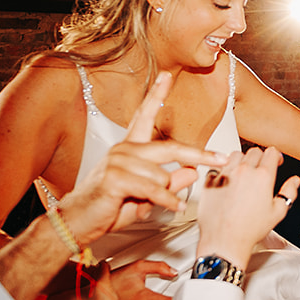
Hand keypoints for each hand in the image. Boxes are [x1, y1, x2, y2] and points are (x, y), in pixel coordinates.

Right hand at [57, 72, 227, 243]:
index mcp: (129, 149)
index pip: (144, 117)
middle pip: (169, 148)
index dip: (156, 96)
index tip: (166, 77)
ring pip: (162, 176)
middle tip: (221, 158)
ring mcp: (118, 163)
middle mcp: (123, 150)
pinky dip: (167, 201)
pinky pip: (154, 189)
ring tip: (164, 206)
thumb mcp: (146, 195)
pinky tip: (173, 207)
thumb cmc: (109, 207)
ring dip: (168, 195)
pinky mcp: (114, 178)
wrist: (78, 222)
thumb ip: (168, 183)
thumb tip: (193, 171)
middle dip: (199, 155)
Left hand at [195, 149, 297, 268]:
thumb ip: (289, 192)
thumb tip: (294, 182)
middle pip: (254, 151)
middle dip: (260, 157)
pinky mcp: (210, 181)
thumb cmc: (249, 230)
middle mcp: (243, 171)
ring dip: (241, 160)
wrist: (224, 240)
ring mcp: (225, 174)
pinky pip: (218, 168)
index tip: (275, 161)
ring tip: (243, 173)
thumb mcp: (278, 212)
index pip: (271, 152)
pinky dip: (223, 171)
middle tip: (260, 169)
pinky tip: (228, 182)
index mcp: (262, 177)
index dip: (276, 156)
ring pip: (234, 155)